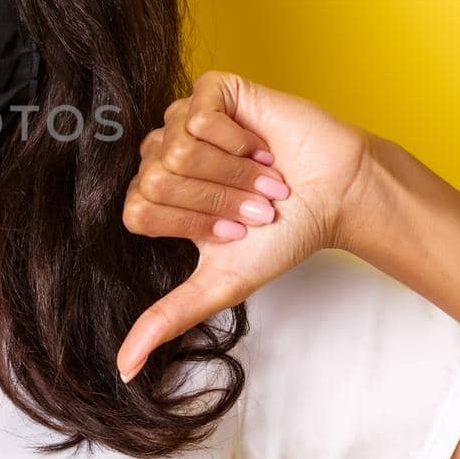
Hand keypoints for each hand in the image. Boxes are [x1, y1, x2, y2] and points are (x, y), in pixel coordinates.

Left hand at [116, 69, 375, 380]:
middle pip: (156, 180)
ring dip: (233, 176)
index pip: (138, 210)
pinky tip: (261, 146)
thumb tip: (124, 368)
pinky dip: (237, 141)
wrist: (336, 197)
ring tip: (265, 179)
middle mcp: (163, 153)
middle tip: (254, 207)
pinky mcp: (213, 90)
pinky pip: (198, 114)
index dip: (190, 226)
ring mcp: (185, 118)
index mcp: (156, 195)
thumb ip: (166, 319)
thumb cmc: (280, 236)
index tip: (233, 232)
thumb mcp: (218, 284)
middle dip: (216, 203)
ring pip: (179, 150)